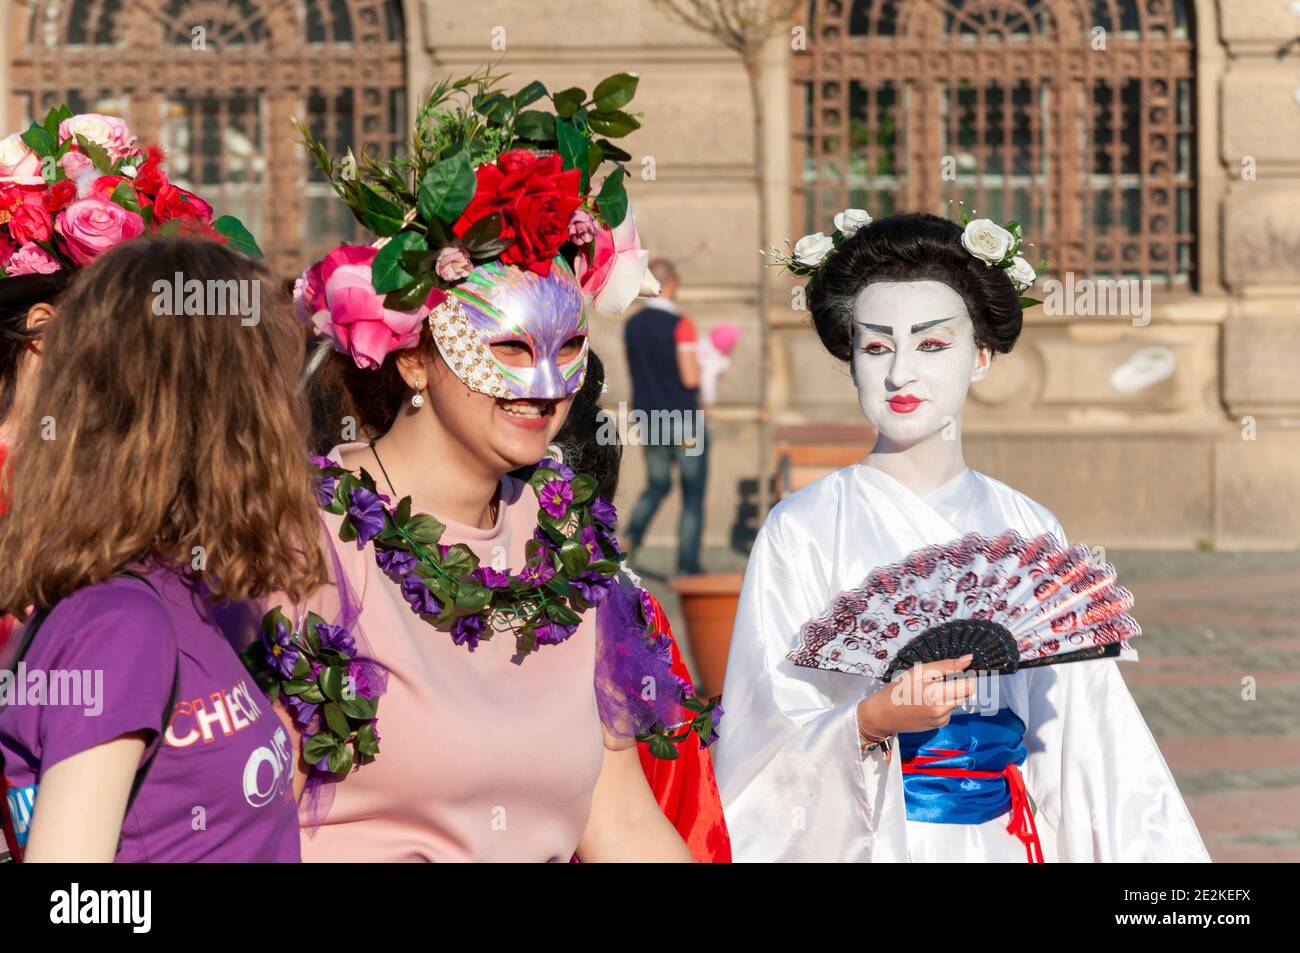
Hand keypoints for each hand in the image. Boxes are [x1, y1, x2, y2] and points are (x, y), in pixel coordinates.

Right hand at [857, 654, 975, 737]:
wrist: (883, 715)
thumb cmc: (898, 689)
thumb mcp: (919, 671)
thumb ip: (946, 666)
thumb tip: (969, 658)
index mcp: (937, 694)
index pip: (970, 685)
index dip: (967, 676)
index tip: (956, 672)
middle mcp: (943, 710)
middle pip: (966, 694)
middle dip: (957, 685)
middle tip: (938, 680)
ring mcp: (942, 720)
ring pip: (957, 702)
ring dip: (949, 695)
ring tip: (928, 691)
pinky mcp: (939, 726)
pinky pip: (949, 711)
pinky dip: (943, 705)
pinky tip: (927, 702)